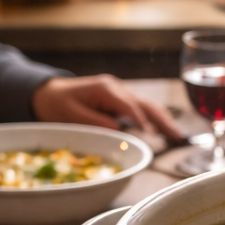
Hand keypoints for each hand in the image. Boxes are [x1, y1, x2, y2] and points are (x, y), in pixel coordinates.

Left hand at [31, 74, 182, 141]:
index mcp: (106, 89)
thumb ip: (95, 122)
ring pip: (147, 106)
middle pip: (145, 104)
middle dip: (162, 119)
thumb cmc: (56, 104)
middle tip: (177, 136)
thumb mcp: (71, 115)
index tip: (152, 134)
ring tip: (177, 136)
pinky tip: (164, 130)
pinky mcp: (120, 101)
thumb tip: (120, 130)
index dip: (142, 120)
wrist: (48, 92)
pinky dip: (154, 120)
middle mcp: (117, 88)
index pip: (129, 105)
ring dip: (162, 120)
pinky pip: (141, 110)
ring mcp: (120, 93)